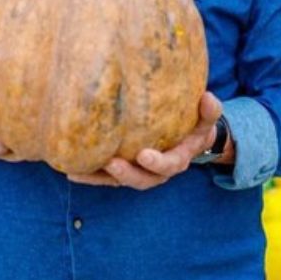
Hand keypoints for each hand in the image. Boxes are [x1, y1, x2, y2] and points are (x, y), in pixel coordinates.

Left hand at [67, 92, 224, 189]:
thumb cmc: (194, 123)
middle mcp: (157, 172)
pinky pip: (105, 177)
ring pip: (118, 182)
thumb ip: (209, 111)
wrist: (187, 138)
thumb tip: (208, 97)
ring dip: (99, 178)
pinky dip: (89, 176)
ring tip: (78, 170)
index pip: (169, 165)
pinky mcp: (122, 171)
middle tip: (111, 163)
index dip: (157, 163)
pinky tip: (71, 170)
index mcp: (178, 159)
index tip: (144, 155)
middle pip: (142, 179)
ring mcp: (138, 173)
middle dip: (126, 174)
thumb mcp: (206, 117)